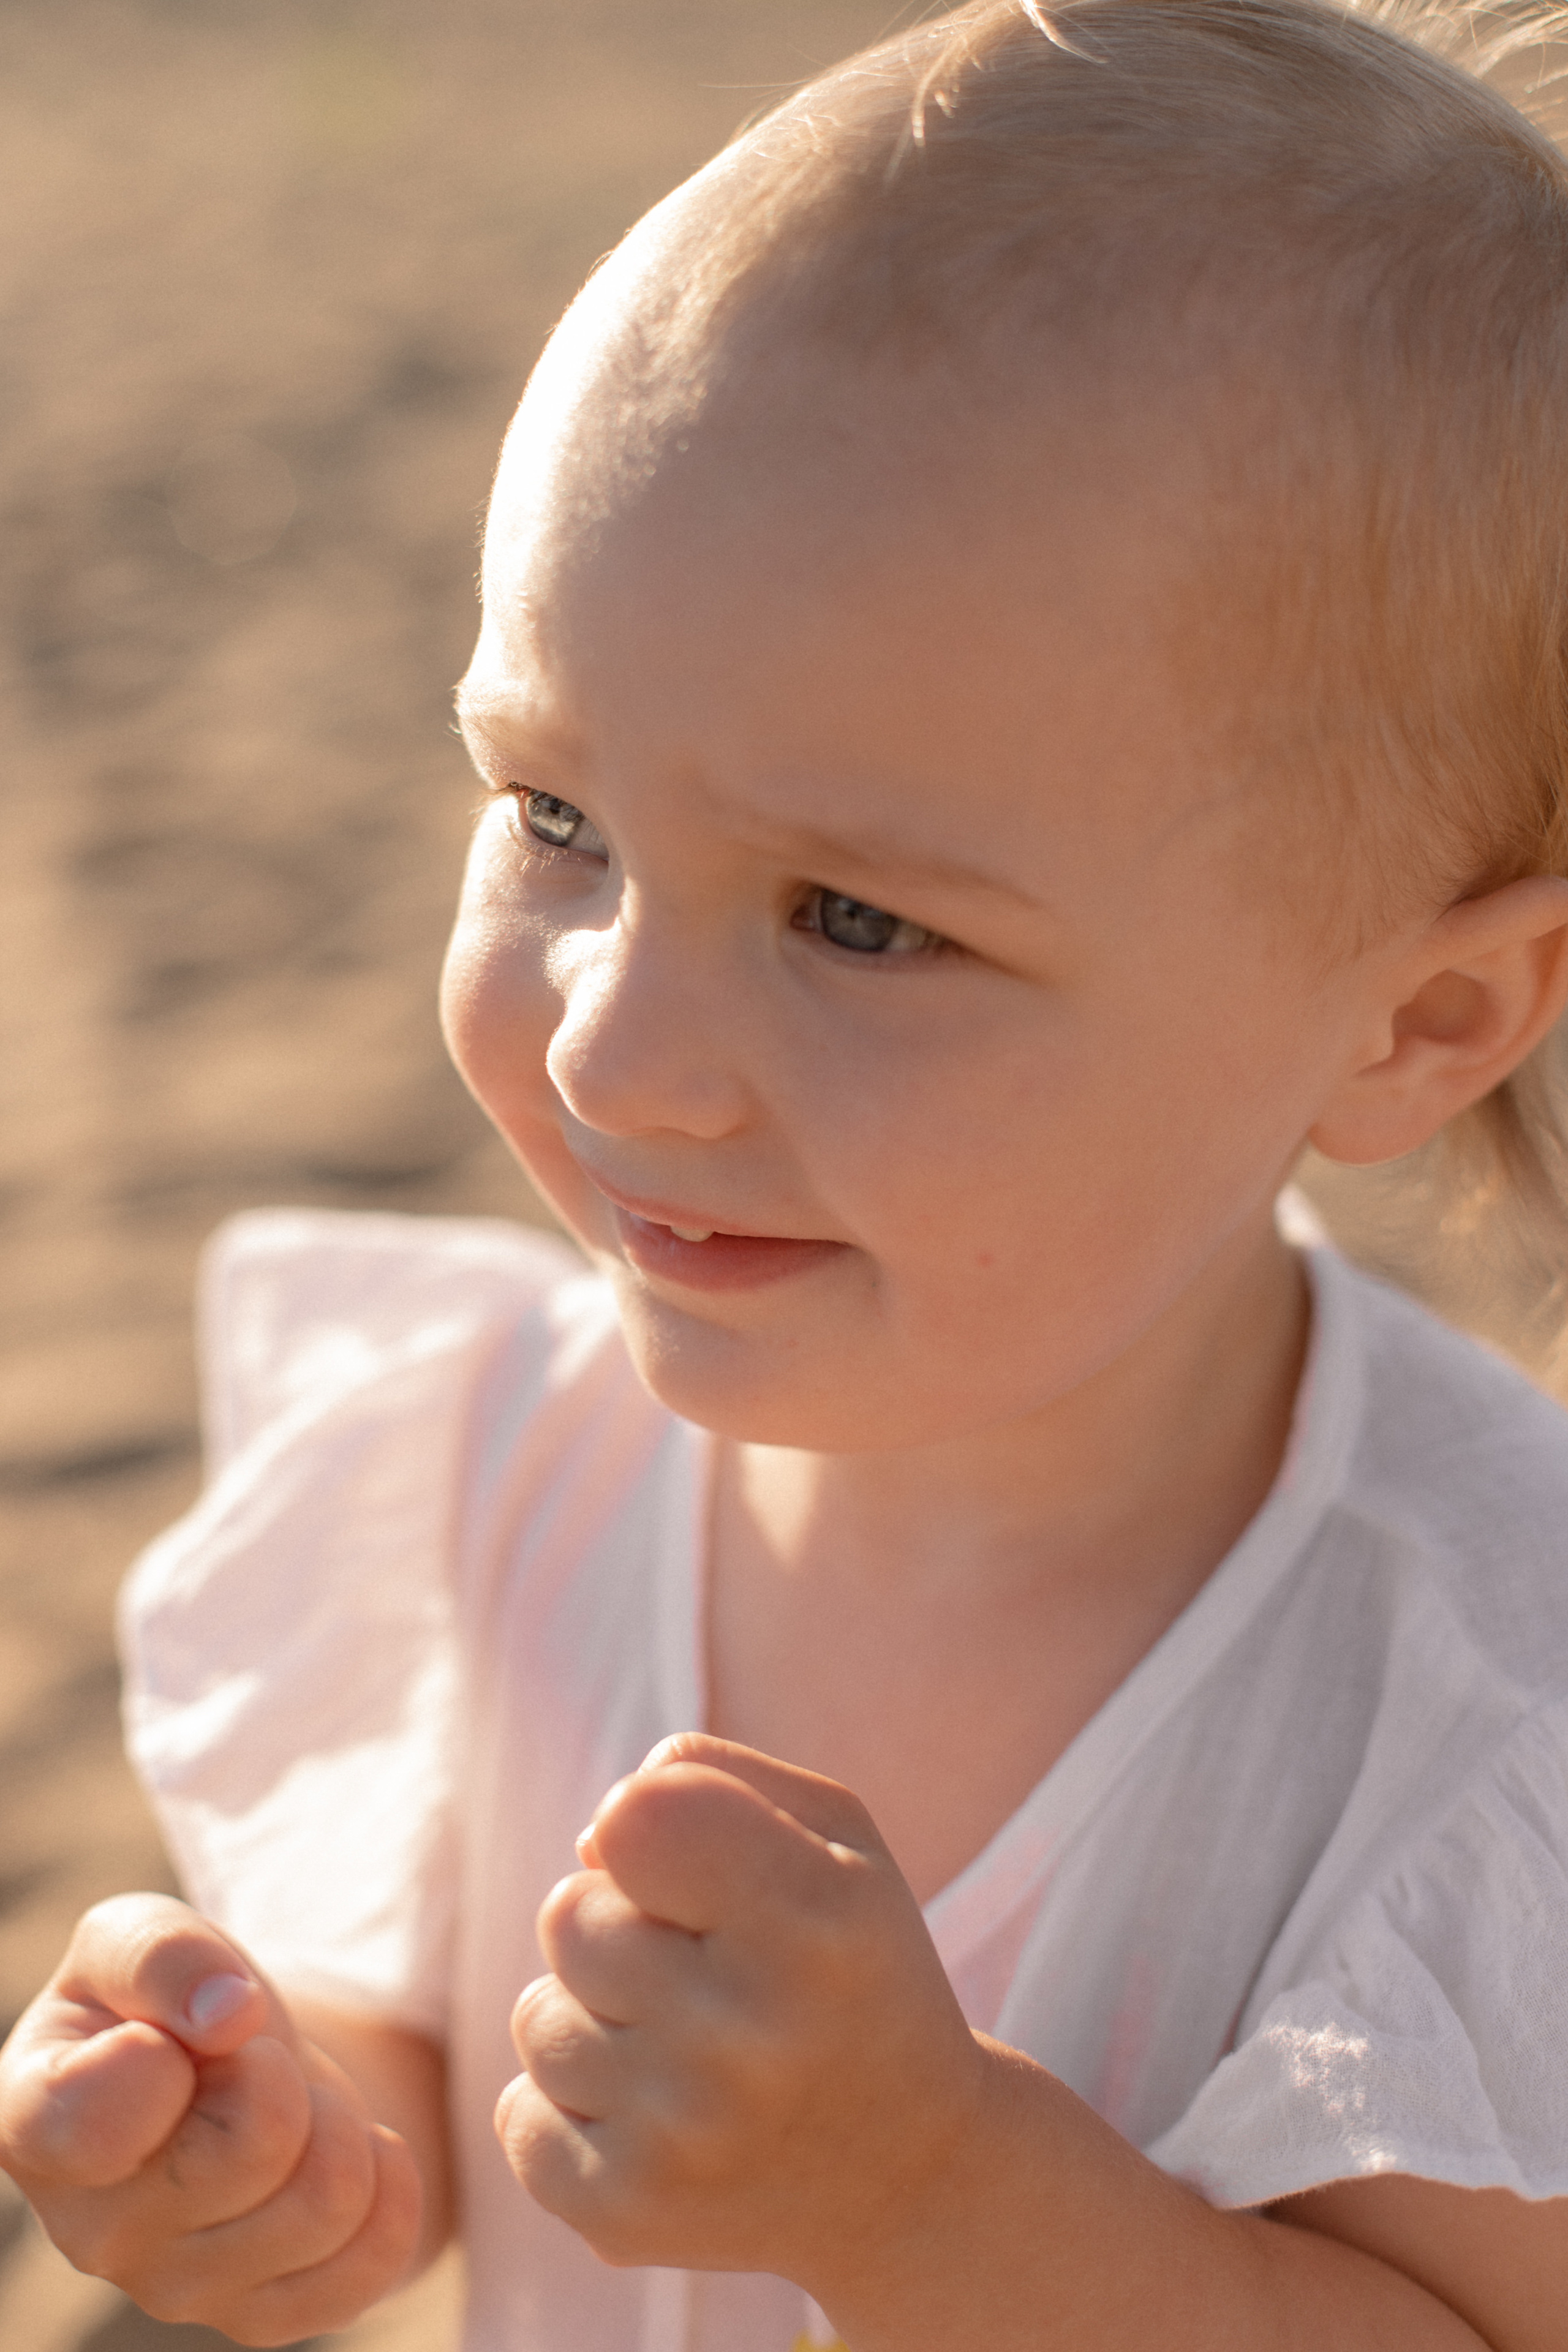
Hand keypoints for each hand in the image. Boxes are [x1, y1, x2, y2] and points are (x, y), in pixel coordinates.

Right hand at [0, 1894, 420, 2346]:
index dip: (162, 2053)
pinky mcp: (259, 2316)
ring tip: (286, 2102)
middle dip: (280, 2069)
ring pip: (330, 2197)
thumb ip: (163, 1953)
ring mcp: (177, 2289)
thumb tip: (229, 2016)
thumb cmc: (167, 1999)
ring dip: (336, 2118)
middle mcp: (91, 2233)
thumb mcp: (142, 1935)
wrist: (228, 2068)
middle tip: (246, 2061)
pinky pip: (376, 2254)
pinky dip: (388, 2176)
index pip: (99, 2117)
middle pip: (259, 2142)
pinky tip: (339, 2148)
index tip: (170, 2034)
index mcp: (34, 2126)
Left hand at [496, 1734, 988, 2298]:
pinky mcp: (626, 2215)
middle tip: (704, 1972)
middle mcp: (746, 2035)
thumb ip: (712, 1777)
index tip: (692, 1864)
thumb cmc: (855, 1967)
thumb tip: (590, 1839)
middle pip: (567, 1914)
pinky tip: (660, 2119)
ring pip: (536, 2015)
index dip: (642, 1824)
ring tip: (688, 2049)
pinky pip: (518, 2116)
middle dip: (619, 1925)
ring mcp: (682, 2136)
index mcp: (812, 1922)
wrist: (911, 2175)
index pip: (634, 1819)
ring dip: (594, 2018)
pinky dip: (571, 2110)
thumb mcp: (836, 1838)